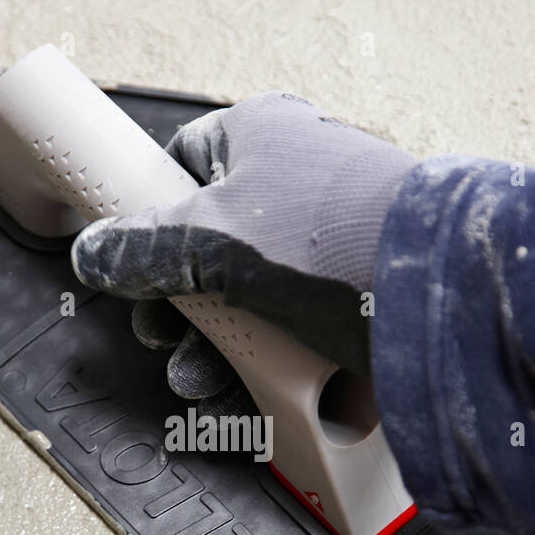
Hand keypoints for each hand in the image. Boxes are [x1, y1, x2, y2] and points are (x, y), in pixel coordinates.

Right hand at [72, 91, 415, 408]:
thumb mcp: (211, 239)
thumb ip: (141, 248)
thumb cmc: (333, 238)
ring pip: (246, 295)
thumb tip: (95, 253)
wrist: (439, 295)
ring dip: (212, 346)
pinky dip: (260, 364)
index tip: (125, 256)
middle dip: (177, 301)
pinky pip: (289, 329)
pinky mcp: (352, 298)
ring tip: (197, 379)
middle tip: (162, 333)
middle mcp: (295, 183)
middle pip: (207, 242)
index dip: (147, 208)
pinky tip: (238, 397)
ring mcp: (326, 243)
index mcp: (260, 137)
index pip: (184, 160)